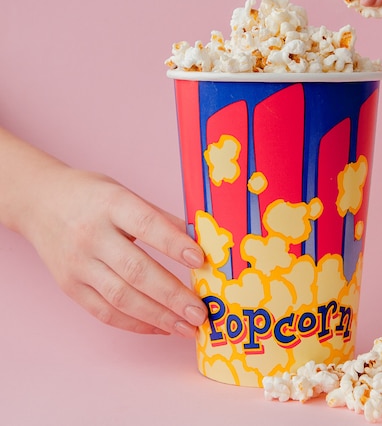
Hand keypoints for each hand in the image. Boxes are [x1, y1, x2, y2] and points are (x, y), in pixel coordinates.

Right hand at [23, 167, 207, 335]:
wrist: (40, 202)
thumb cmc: (92, 196)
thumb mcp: (125, 193)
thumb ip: (159, 217)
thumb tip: (198, 240)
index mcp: (112, 204)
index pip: (147, 225)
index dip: (174, 244)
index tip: (200, 260)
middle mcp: (92, 236)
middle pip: (135, 270)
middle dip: (171, 295)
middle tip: (199, 312)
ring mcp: (78, 265)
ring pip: (121, 297)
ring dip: (158, 317)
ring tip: (186, 327)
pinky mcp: (70, 287)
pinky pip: (104, 312)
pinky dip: (135, 324)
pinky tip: (160, 327)